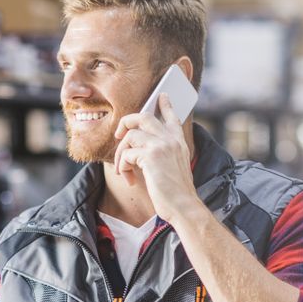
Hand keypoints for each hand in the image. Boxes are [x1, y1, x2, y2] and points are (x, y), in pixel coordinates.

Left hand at [113, 93, 201, 223]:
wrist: (184, 206)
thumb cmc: (177, 193)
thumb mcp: (175, 168)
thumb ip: (163, 154)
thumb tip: (139, 150)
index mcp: (179, 142)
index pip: (172, 117)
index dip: (166, 105)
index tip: (162, 95)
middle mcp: (171, 140)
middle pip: (144, 117)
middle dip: (126, 122)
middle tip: (119, 134)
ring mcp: (161, 145)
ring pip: (130, 136)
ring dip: (120, 154)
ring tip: (122, 170)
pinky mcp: (151, 156)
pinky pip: (127, 154)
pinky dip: (122, 167)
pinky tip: (128, 180)